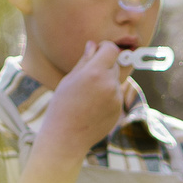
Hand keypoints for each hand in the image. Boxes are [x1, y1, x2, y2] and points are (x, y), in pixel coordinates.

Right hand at [33, 41, 131, 160]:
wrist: (67, 137)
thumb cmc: (62, 106)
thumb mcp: (69, 79)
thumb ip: (85, 61)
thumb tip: (93, 45)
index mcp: (95, 73)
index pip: (111, 49)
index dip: (105, 47)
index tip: (98, 51)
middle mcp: (109, 84)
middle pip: (115, 64)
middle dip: (104, 65)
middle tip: (87, 77)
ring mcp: (116, 98)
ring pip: (115, 80)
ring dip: (105, 81)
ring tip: (87, 96)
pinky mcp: (119, 110)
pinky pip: (115, 95)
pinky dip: (107, 96)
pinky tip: (92, 107)